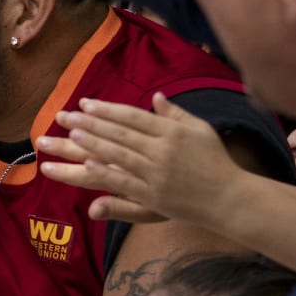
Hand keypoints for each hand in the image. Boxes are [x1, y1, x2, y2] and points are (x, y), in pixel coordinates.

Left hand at [37, 93, 236, 226]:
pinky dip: (105, 173)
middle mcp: (163, 150)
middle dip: (90, 122)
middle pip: (120, 133)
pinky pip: (125, 182)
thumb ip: (176, 114)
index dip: (107, 109)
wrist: (230, 198)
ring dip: (93, 143)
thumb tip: (156, 96)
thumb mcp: (200, 131)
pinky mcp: (154, 195)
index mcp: (172, 132)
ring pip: (118, 155)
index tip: (86, 103)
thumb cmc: (216, 162)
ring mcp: (157, 173)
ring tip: (70, 133)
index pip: (133, 116)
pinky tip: (86, 165)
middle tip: (65, 115)